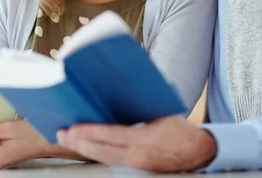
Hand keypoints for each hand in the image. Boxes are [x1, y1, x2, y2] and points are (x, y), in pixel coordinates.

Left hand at [56, 115, 217, 172]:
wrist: (199, 152)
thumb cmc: (180, 129)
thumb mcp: (161, 114)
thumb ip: (140, 108)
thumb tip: (119, 93)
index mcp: (145, 139)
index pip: (110, 135)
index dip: (89, 132)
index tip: (72, 127)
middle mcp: (139, 155)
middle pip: (102, 150)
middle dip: (79, 142)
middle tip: (62, 133)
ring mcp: (138, 164)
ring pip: (104, 158)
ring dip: (84, 149)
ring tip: (68, 139)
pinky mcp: (138, 169)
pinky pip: (112, 160)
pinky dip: (96, 153)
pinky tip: (86, 147)